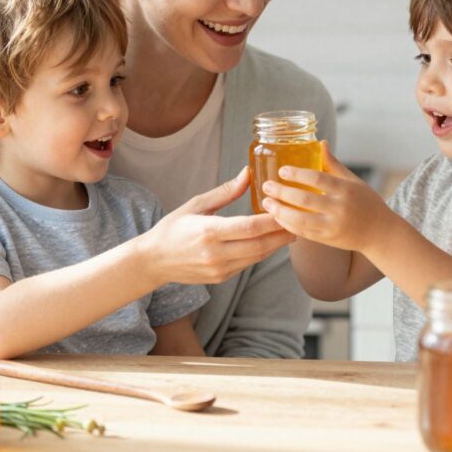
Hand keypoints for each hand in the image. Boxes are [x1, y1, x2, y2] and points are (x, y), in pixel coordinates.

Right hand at [142, 167, 295, 285]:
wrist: (153, 260)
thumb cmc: (173, 228)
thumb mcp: (196, 204)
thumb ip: (225, 192)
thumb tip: (248, 173)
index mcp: (209, 232)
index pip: (250, 227)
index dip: (272, 220)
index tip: (287, 208)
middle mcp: (216, 254)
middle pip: (260, 245)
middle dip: (282, 235)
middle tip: (298, 222)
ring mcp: (219, 269)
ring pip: (257, 257)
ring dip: (275, 245)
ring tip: (290, 231)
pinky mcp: (221, 278)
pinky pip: (248, 264)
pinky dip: (261, 252)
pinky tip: (269, 242)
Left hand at [261, 142, 393, 253]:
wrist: (380, 232)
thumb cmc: (366, 202)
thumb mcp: (353, 181)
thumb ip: (333, 164)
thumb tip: (320, 142)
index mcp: (345, 190)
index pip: (318, 179)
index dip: (298, 174)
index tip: (282, 170)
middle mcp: (339, 209)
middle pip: (305, 200)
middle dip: (282, 193)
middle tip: (266, 186)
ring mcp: (332, 226)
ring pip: (301, 220)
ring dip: (280, 211)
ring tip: (266, 203)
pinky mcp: (327, 240)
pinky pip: (303, 233)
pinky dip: (288, 225)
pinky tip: (277, 217)